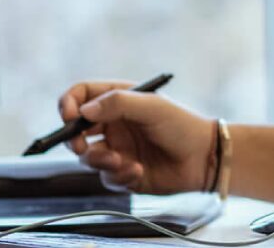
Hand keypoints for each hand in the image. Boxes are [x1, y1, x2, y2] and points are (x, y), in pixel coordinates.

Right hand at [56, 80, 215, 194]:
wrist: (204, 159)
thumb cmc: (181, 125)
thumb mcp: (151, 106)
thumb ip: (117, 104)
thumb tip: (83, 111)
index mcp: (118, 100)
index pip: (82, 96)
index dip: (69, 104)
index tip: (69, 117)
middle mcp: (113, 124)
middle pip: (76, 130)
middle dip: (74, 140)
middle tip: (82, 147)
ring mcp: (117, 149)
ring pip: (88, 158)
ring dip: (101, 161)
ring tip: (122, 162)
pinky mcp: (123, 173)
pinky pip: (107, 178)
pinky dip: (119, 176)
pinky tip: (139, 171)